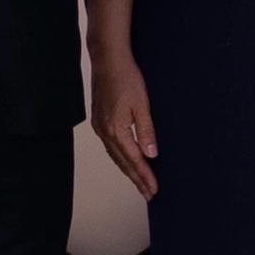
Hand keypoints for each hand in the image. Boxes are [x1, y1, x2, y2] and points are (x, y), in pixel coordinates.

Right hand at [91, 50, 158, 200]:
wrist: (108, 60)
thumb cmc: (127, 78)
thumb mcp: (142, 104)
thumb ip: (146, 131)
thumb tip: (151, 154)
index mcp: (116, 130)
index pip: (134, 160)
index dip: (145, 176)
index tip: (154, 190)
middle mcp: (105, 132)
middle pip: (123, 163)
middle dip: (137, 179)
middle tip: (149, 194)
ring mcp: (100, 127)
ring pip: (115, 156)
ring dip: (128, 171)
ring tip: (140, 183)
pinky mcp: (100, 121)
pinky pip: (111, 147)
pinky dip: (120, 158)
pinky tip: (126, 161)